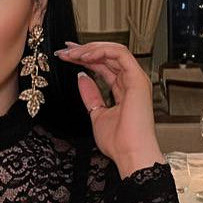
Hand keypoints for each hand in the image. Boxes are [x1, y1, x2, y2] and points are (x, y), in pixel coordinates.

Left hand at [54, 41, 163, 177]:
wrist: (130, 153)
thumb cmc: (119, 142)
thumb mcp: (96, 114)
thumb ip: (90, 95)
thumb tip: (82, 78)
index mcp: (124, 90)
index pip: (103, 66)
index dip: (85, 58)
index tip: (67, 56)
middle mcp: (131, 81)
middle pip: (107, 57)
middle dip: (84, 50)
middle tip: (65, 50)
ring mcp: (136, 79)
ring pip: (113, 51)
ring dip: (90, 50)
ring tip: (72, 53)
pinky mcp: (137, 78)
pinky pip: (120, 54)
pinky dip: (101, 52)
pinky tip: (84, 57)